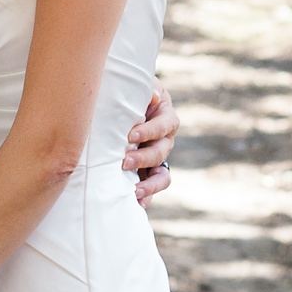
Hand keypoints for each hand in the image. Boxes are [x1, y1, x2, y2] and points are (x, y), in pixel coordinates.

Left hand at [126, 83, 177, 207]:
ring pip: (162, 176)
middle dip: (143, 158)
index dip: (150, 131)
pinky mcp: (147, 172)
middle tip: (124, 161)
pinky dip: (148, 196)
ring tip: (135, 191)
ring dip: (150, 184)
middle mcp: (165, 140)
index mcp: (166, 117)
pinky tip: (138, 203)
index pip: (164, 126)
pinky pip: (152, 187)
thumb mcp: (140, 87)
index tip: (132, 134)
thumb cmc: (132, 94)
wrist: (124, 107)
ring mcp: (158, 159)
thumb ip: (146, 90)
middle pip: (161, 152)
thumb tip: (153, 97)